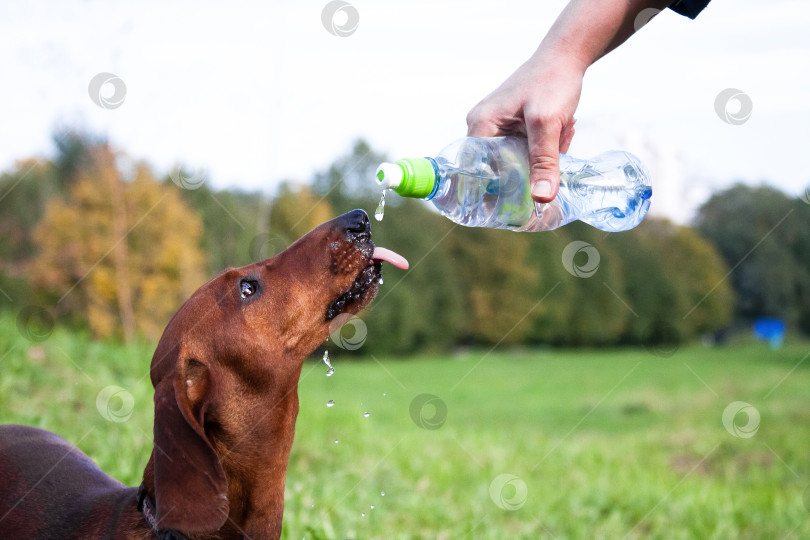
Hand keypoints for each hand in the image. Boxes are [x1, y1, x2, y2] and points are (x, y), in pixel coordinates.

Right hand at [466, 49, 584, 203]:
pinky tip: (561, 132)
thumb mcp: (548, 124)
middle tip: (556, 154)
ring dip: (541, 156)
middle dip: (529, 168)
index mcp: (480, 126)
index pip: (477, 172)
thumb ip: (544, 161)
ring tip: (562, 133)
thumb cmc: (552, 82)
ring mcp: (497, 127)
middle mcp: (482, 127)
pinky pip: (525, 150)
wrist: (566, 55)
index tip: (520, 203)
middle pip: (498, 169)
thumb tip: (541, 199)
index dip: (497, 191)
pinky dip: (544, 148)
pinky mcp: (512, 126)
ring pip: (516, 160)